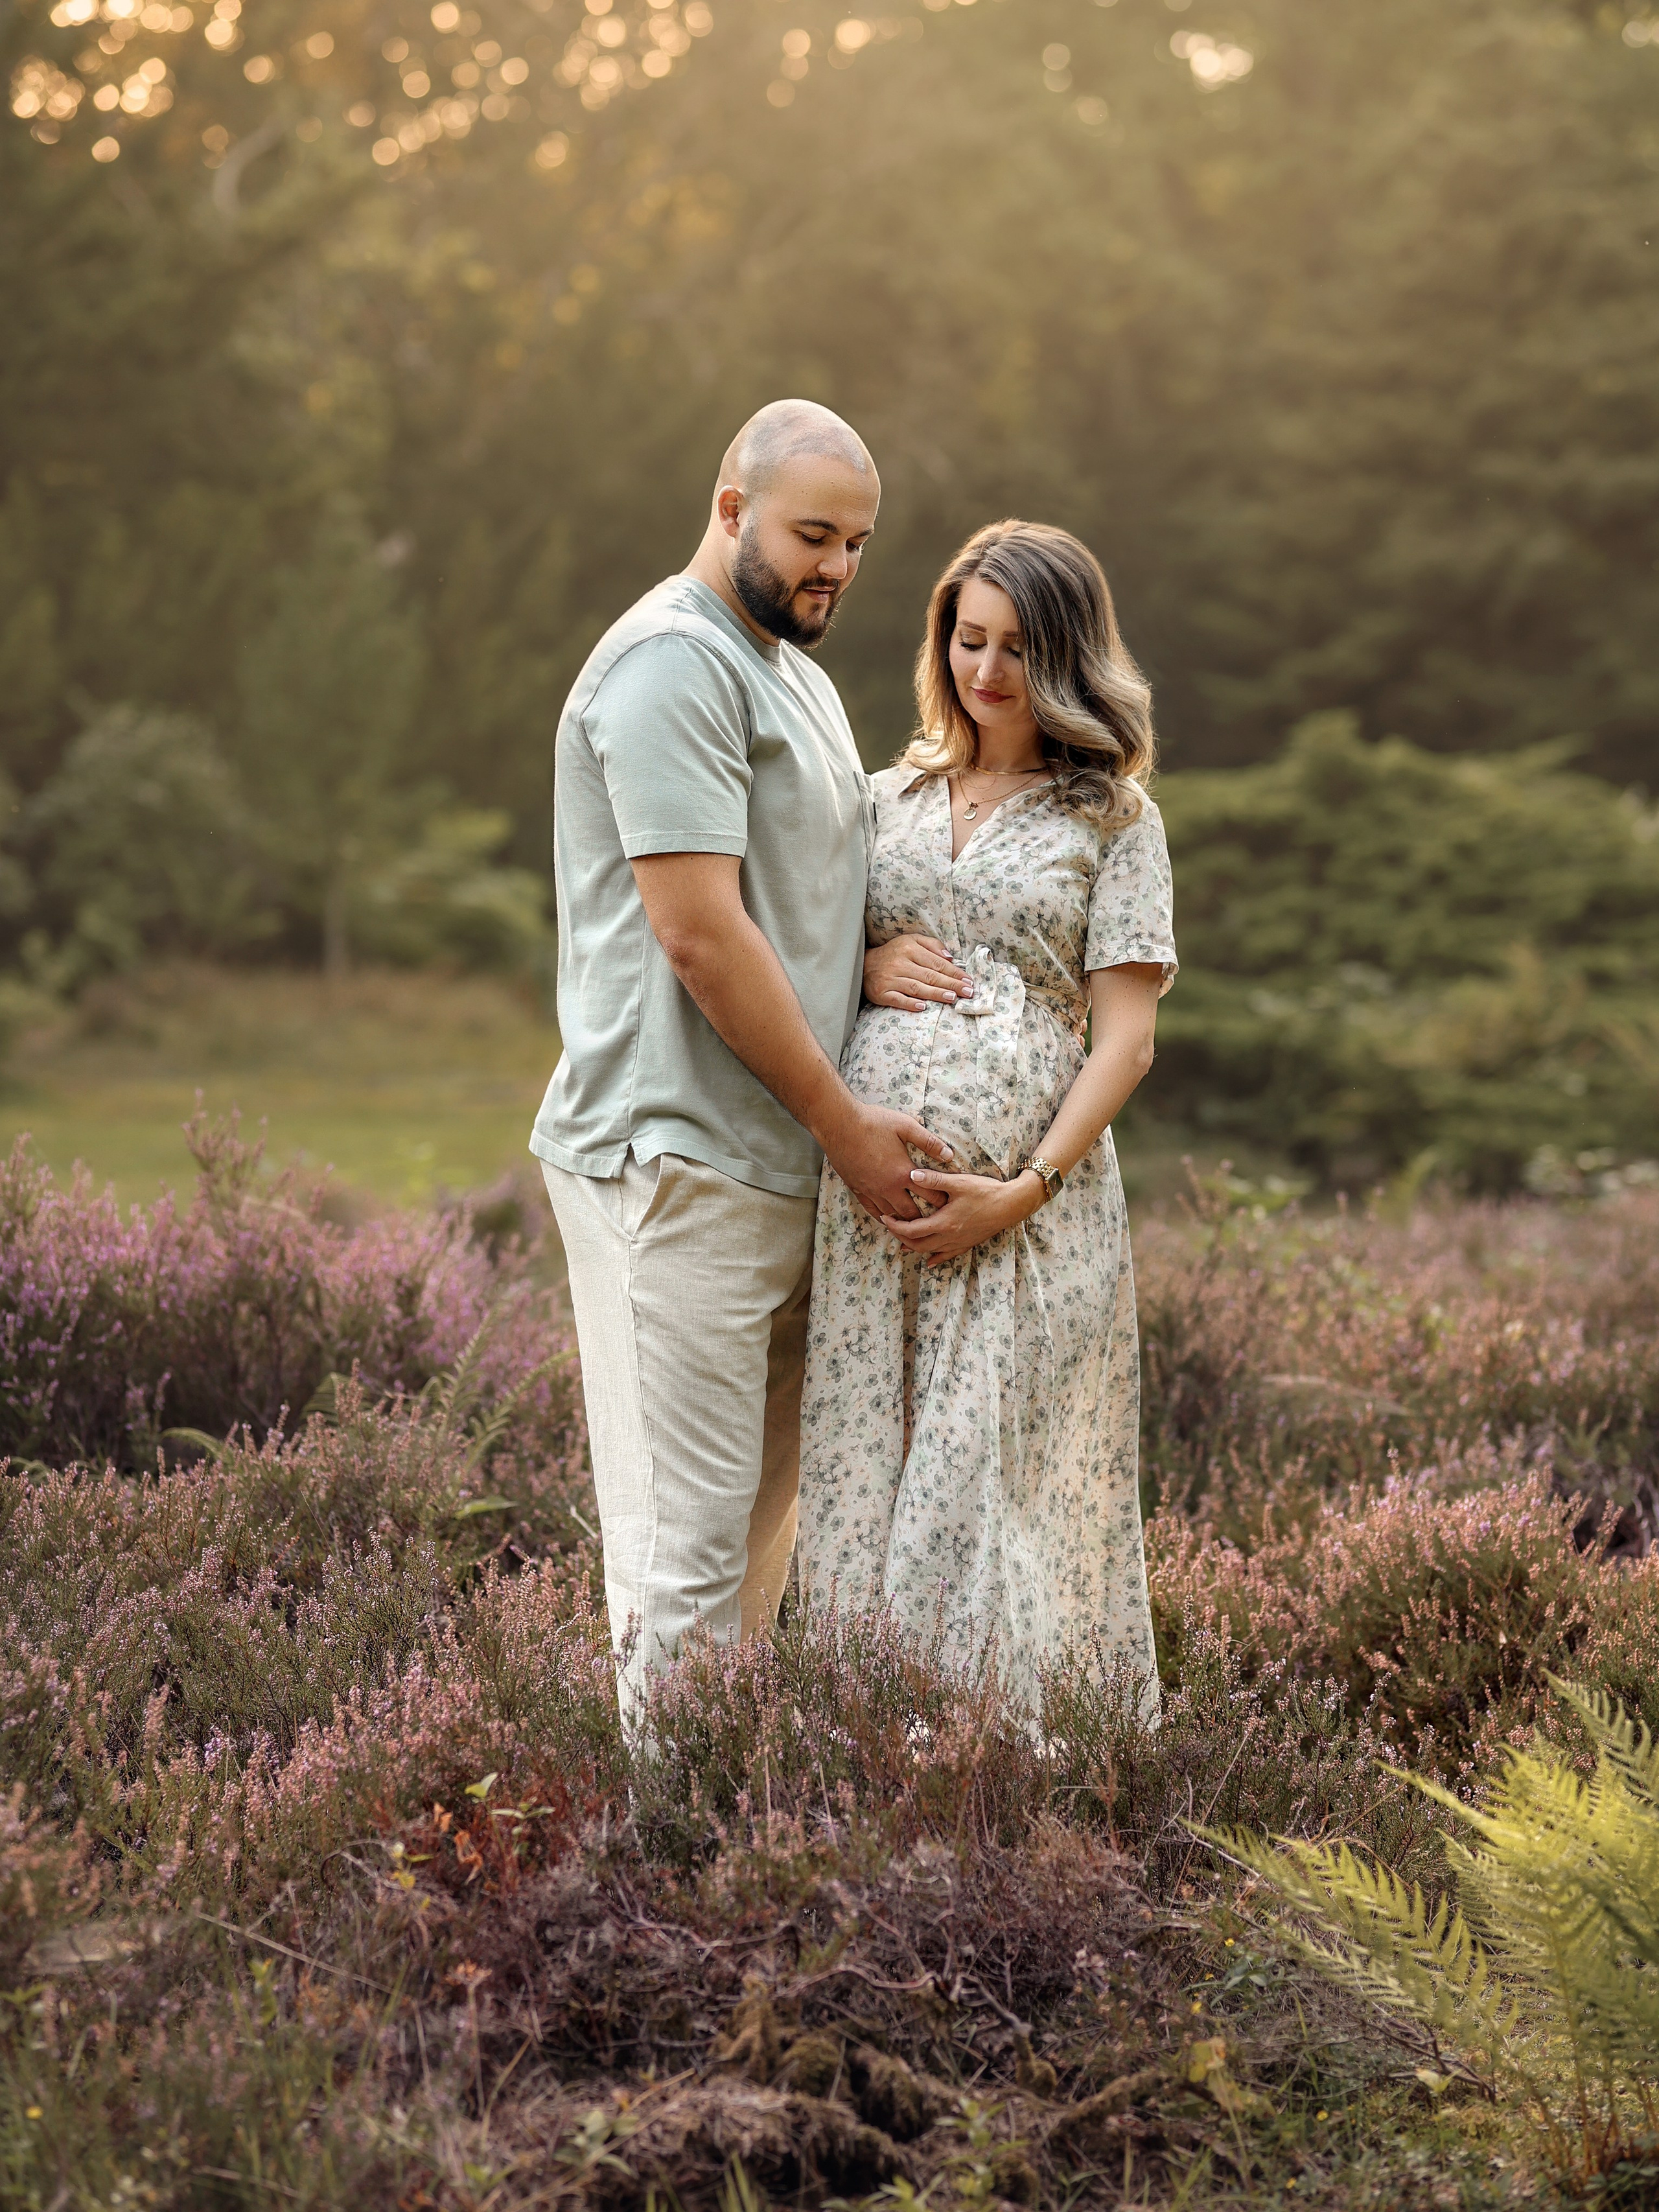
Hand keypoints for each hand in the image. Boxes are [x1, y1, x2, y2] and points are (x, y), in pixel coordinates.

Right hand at [823, 1105, 954, 1220]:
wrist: (839, 1124)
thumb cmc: (873, 1122)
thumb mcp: (905, 1126)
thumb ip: (929, 1142)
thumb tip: (949, 1155)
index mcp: (902, 1172)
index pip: (929, 1194)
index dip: (941, 1200)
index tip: (949, 1204)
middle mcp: (888, 1187)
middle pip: (910, 1212)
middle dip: (924, 1218)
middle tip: (933, 1221)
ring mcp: (871, 1190)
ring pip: (891, 1215)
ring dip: (903, 1221)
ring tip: (913, 1225)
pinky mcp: (857, 1189)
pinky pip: (871, 1210)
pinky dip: (882, 1217)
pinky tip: (887, 1219)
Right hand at [864, 935, 970, 1011]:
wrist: (864, 965)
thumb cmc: (894, 953)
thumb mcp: (911, 941)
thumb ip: (932, 945)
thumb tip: (950, 958)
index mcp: (909, 948)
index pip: (937, 963)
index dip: (954, 972)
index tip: (968, 980)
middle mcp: (900, 963)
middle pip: (930, 976)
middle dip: (951, 984)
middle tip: (968, 992)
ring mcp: (890, 979)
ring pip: (916, 988)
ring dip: (936, 994)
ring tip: (952, 998)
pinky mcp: (881, 993)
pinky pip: (897, 999)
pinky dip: (910, 1004)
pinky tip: (923, 1007)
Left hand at [881, 1168, 1043, 1262]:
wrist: (1012, 1205)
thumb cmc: (986, 1192)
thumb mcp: (958, 1182)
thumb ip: (933, 1179)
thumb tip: (910, 1174)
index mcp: (944, 1222)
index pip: (911, 1230)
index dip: (895, 1226)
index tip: (885, 1218)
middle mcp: (949, 1237)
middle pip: (917, 1245)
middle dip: (900, 1237)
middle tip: (890, 1227)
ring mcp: (959, 1243)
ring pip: (930, 1252)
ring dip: (914, 1248)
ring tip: (902, 1242)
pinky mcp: (968, 1244)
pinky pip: (947, 1256)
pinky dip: (935, 1258)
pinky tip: (929, 1261)